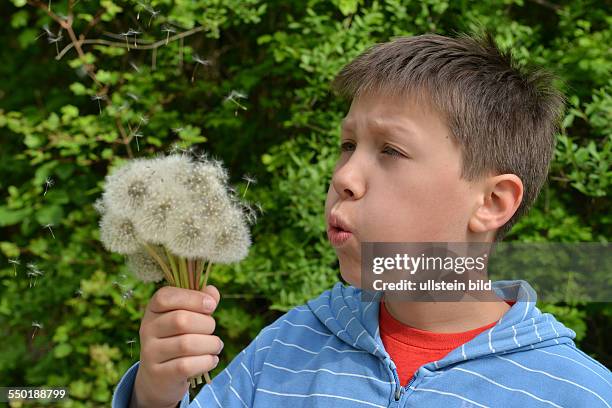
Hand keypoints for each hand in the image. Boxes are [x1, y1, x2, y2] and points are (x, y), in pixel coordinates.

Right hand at [130, 285, 222, 407]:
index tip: (211, 305)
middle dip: (206, 324)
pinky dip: (206, 361)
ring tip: (216, 346)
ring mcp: (150, 353)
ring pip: (186, 344)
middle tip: (212, 330)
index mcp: (153, 309)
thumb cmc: (178, 338)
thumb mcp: (187, 316)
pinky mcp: (159, 374)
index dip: (193, 298)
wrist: (158, 377)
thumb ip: (200, 301)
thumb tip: (212, 291)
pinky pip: (187, 365)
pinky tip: (211, 359)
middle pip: (181, 320)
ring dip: (210, 344)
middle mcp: (147, 329)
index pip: (165, 297)